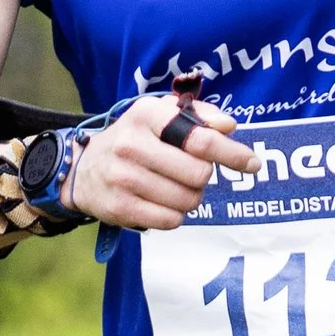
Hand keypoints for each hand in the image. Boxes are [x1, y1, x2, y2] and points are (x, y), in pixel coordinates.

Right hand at [67, 90, 259, 229]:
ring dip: (191, 197)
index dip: (232, 153)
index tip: (251, 163)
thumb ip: (199, 115)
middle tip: (192, 173)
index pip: (200, 138)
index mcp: (147, 116)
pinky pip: (170, 221)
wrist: (83, 168)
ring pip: (187, 200)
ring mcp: (123, 178)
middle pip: (198, 174)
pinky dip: (175, 215)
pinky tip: (163, 202)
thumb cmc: (136, 138)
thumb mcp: (160, 114)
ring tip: (176, 187)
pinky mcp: (119, 207)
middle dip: (204, 176)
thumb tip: (228, 127)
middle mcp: (132, 145)